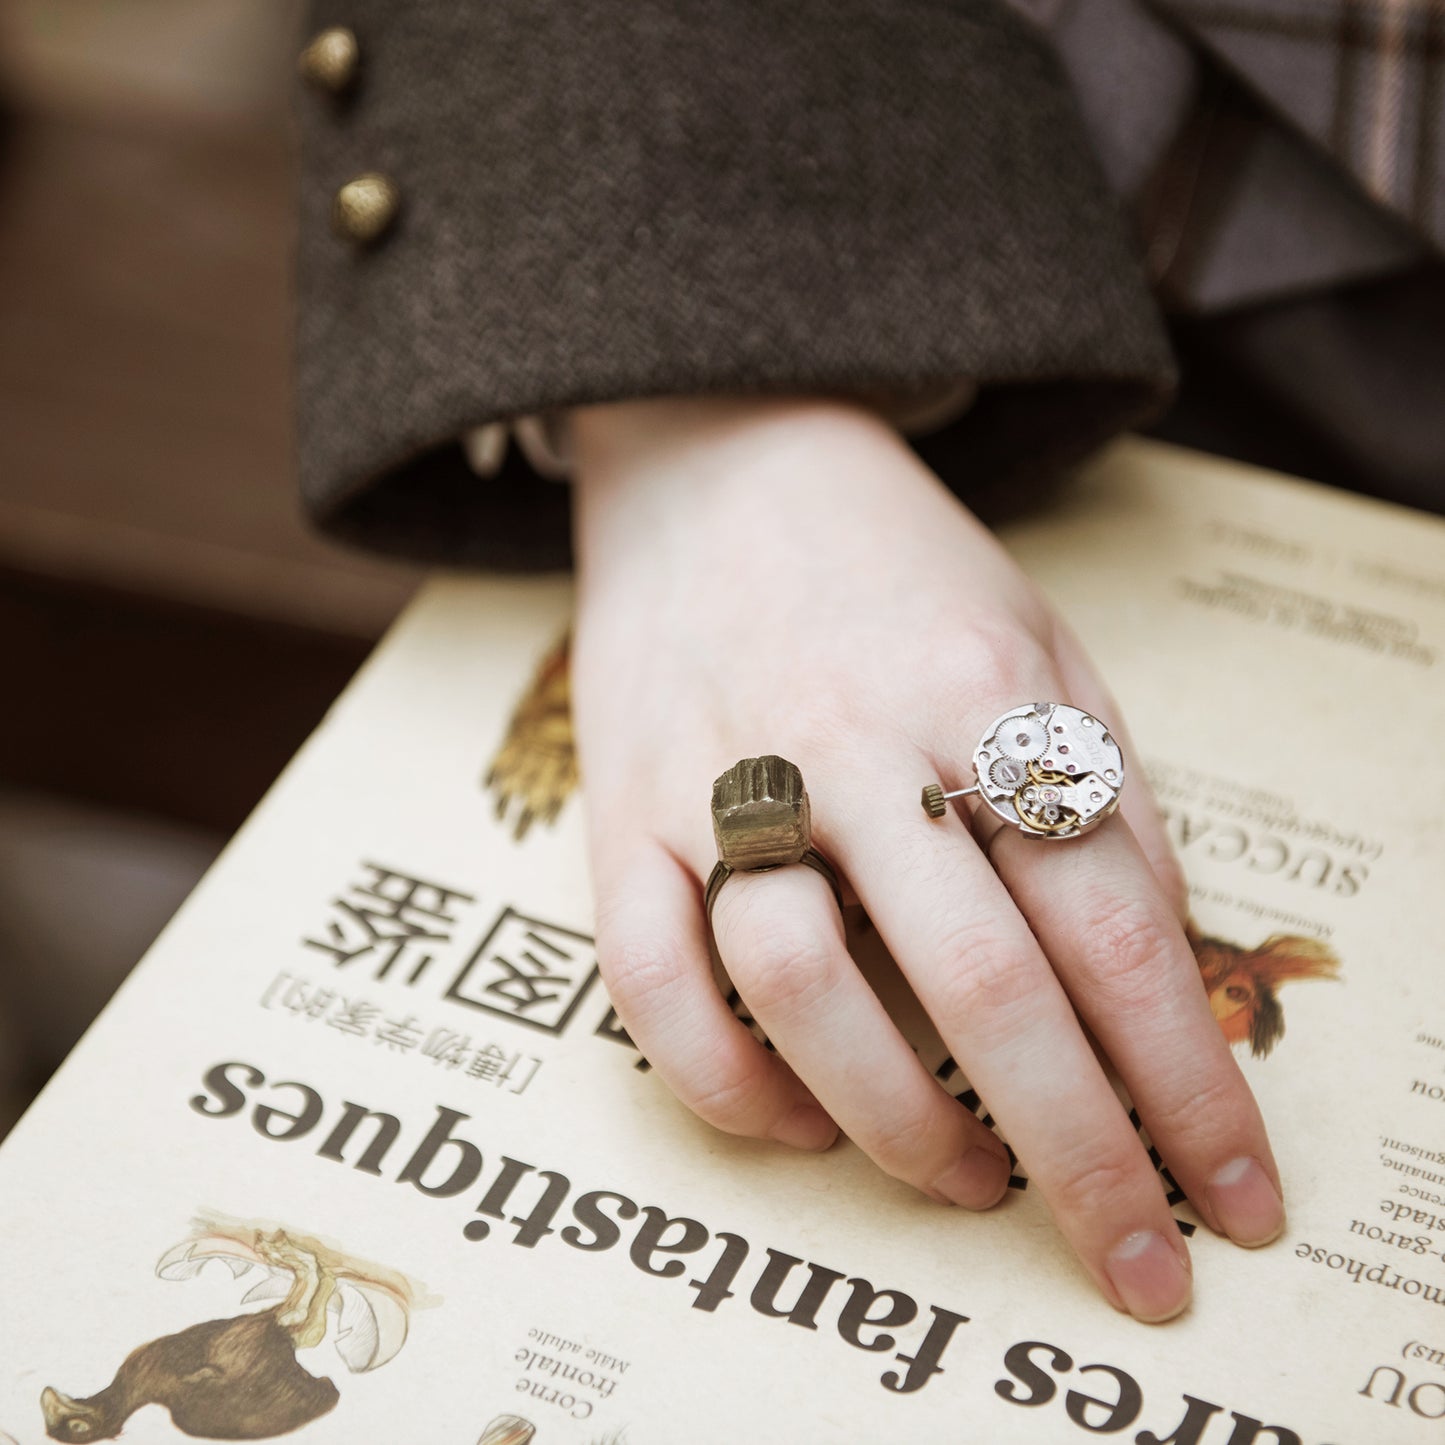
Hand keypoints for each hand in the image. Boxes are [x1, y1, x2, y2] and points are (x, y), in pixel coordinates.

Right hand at [569, 396, 1283, 1322]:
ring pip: (802, 987)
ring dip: (896, 1124)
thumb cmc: (895, 564)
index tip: (1238, 1195)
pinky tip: (795, 1122)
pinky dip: (723, 1084)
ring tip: (964, 1181)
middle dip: (1079, 1154)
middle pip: (983, 984)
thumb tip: (1163, 959)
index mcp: (985, 693)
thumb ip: (1101, 790)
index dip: (1191, 1079)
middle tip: (1134, 1268)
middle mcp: (855, 741)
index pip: (1116, 924)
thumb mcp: (1039, 638)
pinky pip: (650, 980)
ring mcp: (723, 776)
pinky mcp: (623, 810)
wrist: (717, 454)